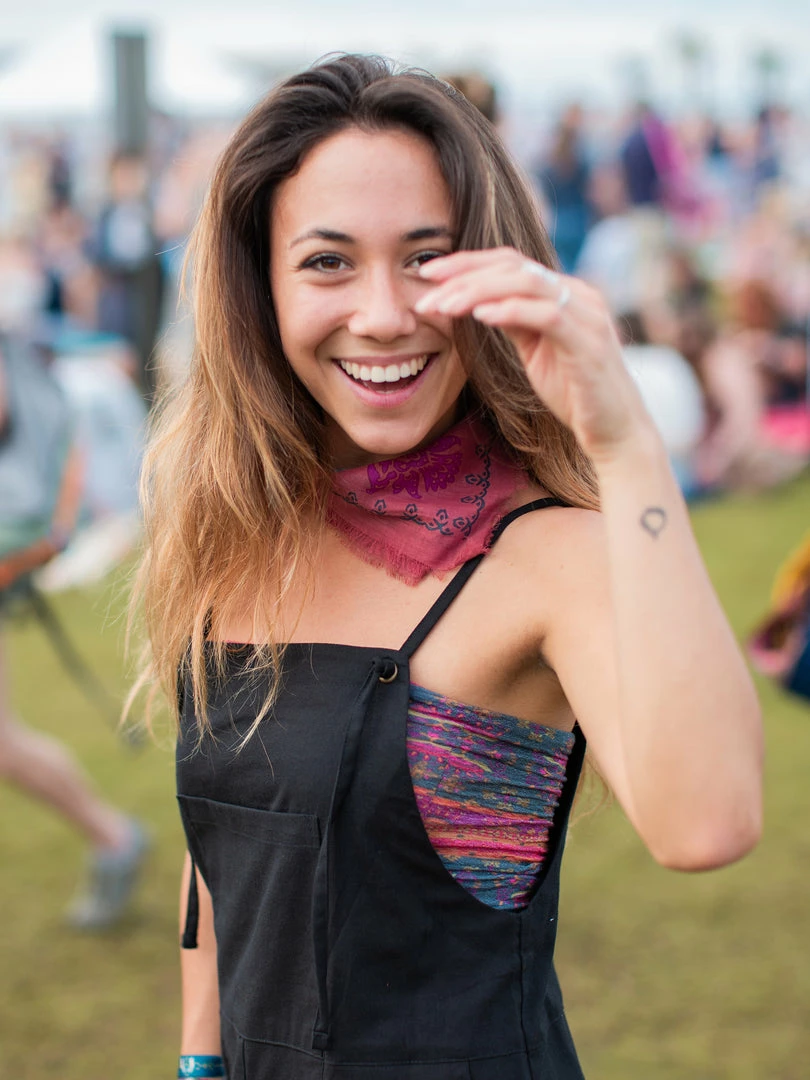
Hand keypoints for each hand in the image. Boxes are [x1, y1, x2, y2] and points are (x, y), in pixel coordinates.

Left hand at [416, 248, 652, 462]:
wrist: (615, 432)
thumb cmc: (576, 394)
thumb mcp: (537, 351)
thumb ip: (516, 322)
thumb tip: (480, 304)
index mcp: (566, 292)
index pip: (511, 263)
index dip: (467, 262)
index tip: (428, 273)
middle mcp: (579, 295)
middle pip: (513, 266)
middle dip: (464, 274)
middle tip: (425, 288)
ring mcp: (587, 316)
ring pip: (526, 284)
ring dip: (477, 291)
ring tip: (443, 305)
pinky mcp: (588, 343)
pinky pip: (547, 314)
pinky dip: (511, 310)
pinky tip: (481, 316)